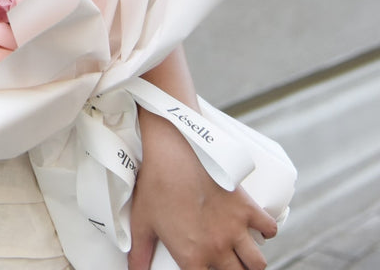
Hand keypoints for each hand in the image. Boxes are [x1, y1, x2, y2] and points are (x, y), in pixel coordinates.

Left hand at [128, 108, 277, 269]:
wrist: (172, 151)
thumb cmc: (154, 185)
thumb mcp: (141, 222)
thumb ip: (139, 253)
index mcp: (192, 257)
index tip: (205, 269)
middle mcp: (217, 248)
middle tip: (226, 263)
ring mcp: (235, 228)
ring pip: (257, 263)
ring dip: (252, 263)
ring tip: (242, 256)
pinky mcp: (246, 206)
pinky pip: (269, 228)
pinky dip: (267, 231)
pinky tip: (257, 229)